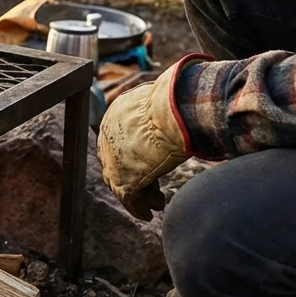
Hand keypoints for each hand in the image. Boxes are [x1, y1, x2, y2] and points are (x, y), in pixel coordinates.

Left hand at [96, 58, 203, 220]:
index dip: (133, 154)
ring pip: (121, 183)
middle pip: (115, 163)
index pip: (119, 140)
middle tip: (150, 188)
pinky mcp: (122, 178)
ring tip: (155, 203)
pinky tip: (150, 213)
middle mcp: (108, 136)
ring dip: (139, 194)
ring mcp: (112, 158)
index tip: (149, 163)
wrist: (175, 110)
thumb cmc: (177, 100)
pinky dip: (139, 207)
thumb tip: (187, 84)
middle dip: (134, 176)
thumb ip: (166, 102)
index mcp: (115, 114)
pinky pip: (128, 198)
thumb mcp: (165, 96)